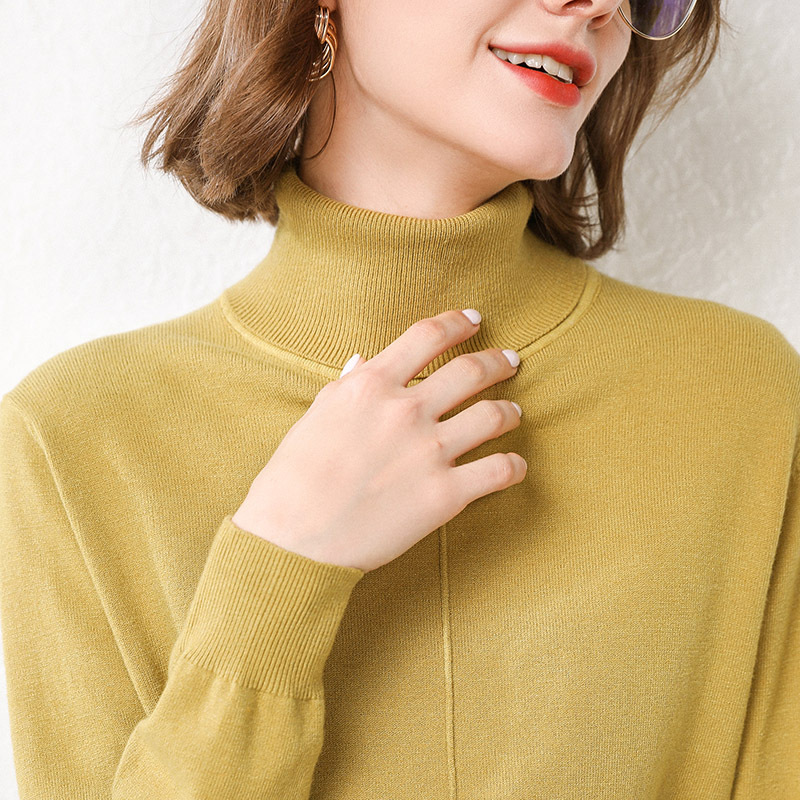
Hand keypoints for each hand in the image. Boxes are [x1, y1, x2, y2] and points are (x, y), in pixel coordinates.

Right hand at [232, 309, 525, 571]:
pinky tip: (516, 466)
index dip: (458, 322)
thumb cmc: (293, 479)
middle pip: (471, 370)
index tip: (475, 321)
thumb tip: (364, 361)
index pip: (428, 336)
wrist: (292, 539)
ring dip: (510, 411)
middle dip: (497, 361)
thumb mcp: (317, 416)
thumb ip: (348, 386)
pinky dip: (515, 466)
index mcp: (372, 386)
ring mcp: (429, 451)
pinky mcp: (445, 494)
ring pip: (494, 415)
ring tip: (513, 412)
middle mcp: (406, 410)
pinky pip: (500, 470)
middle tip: (510, 361)